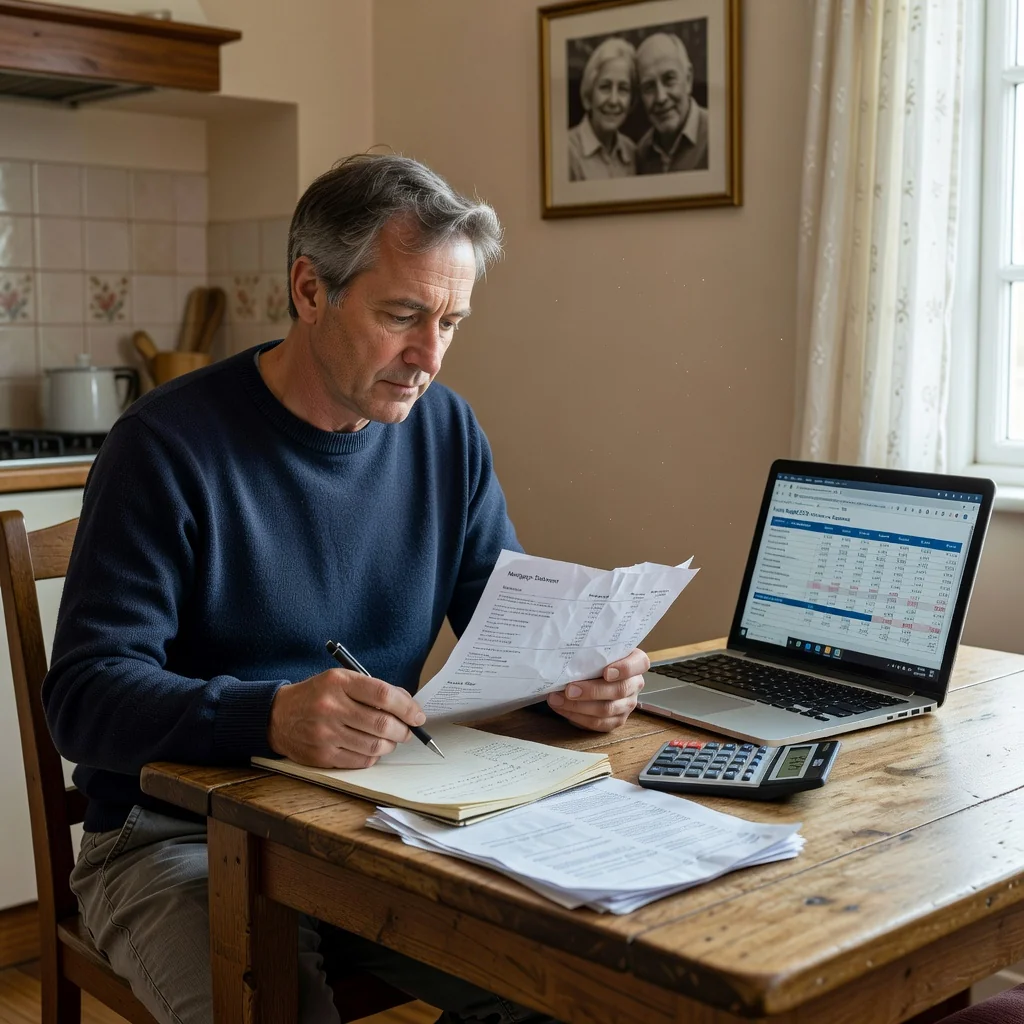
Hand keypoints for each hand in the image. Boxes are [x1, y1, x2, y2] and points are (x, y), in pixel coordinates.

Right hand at [267, 668, 425, 768]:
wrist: (277, 716)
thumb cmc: (317, 696)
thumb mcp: (340, 680)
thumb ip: (373, 689)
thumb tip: (408, 705)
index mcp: (338, 683)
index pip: (383, 695)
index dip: (407, 707)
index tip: (418, 716)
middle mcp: (331, 708)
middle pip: (382, 724)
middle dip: (403, 730)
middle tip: (408, 731)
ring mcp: (326, 734)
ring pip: (374, 746)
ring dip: (390, 745)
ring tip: (390, 740)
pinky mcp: (322, 756)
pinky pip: (360, 760)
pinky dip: (373, 756)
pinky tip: (371, 748)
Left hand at [546, 649, 649, 731]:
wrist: (593, 674)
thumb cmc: (595, 657)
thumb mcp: (597, 648)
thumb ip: (592, 648)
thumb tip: (567, 650)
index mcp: (636, 662)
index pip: (639, 664)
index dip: (625, 669)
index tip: (606, 672)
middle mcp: (635, 683)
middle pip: (619, 690)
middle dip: (592, 691)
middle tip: (569, 689)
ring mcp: (628, 704)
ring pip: (607, 709)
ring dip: (579, 706)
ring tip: (557, 699)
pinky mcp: (617, 720)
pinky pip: (599, 723)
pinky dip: (578, 717)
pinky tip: (562, 709)